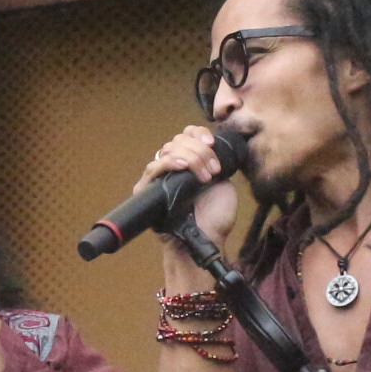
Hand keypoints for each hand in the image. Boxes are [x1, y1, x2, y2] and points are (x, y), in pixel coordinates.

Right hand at [139, 126, 242, 260]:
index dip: (198, 133)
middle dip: (200, 150)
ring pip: (168, 150)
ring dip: (190, 158)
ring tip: (204, 176)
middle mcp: (173, 167)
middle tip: (213, 169)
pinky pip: (153, 168)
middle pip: (178, 140)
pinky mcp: (147, 189)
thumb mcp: (223, 182)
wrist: (208, 237)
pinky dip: (169, 163)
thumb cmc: (216, 216)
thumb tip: (212, 144)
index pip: (186, 135)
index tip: (212, 143)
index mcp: (189, 162)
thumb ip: (215, 161)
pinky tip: (182, 168)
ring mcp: (160, 177)